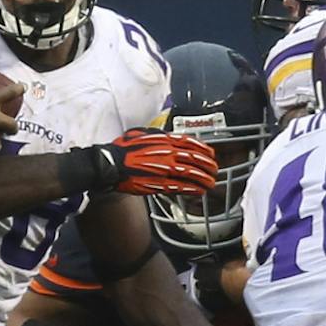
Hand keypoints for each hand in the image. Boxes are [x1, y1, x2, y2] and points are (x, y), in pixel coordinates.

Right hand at [94, 128, 218, 196]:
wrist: (111, 164)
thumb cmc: (122, 150)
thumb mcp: (140, 134)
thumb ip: (155, 134)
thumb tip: (163, 135)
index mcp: (163, 140)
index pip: (190, 142)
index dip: (203, 148)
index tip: (211, 153)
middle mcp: (167, 153)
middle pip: (195, 158)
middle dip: (208, 164)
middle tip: (214, 169)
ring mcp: (165, 169)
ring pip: (191, 173)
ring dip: (204, 179)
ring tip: (211, 183)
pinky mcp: (160, 183)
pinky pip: (181, 187)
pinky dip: (193, 189)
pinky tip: (199, 191)